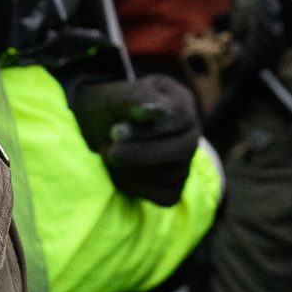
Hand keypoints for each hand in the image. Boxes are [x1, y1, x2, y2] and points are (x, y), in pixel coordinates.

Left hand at [70, 74, 202, 205]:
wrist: (101, 126)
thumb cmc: (113, 106)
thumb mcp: (118, 95)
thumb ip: (137, 99)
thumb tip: (158, 112)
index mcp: (182, 103)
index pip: (180, 116)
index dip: (150, 128)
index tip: (116, 131)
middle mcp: (190, 133)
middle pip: (182, 149)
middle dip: (141, 153)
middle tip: (109, 149)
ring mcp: (185, 161)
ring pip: (172, 174)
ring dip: (133, 168)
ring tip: (109, 153)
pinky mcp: (174, 186)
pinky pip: (166, 195)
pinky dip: (138, 187)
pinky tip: (119, 172)